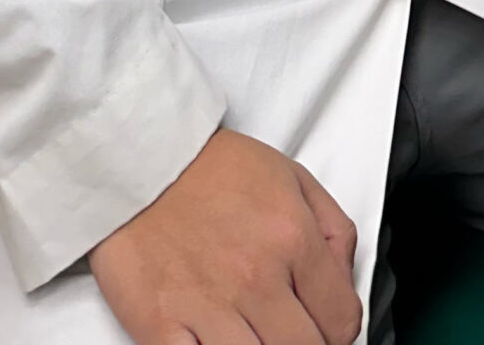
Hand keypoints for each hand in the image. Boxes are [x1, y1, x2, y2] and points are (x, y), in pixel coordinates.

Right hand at [89, 126, 361, 344]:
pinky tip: (215, 342)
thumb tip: (346, 280)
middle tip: (289, 332)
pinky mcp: (160, 325)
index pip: (342, 321)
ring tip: (254, 335)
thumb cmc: (211, 168)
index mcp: (292, 238)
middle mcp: (255, 277)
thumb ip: (334, 229)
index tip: (324, 327)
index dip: (339, 330)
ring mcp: (207, 305)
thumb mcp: (291, 176)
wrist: (138, 157)